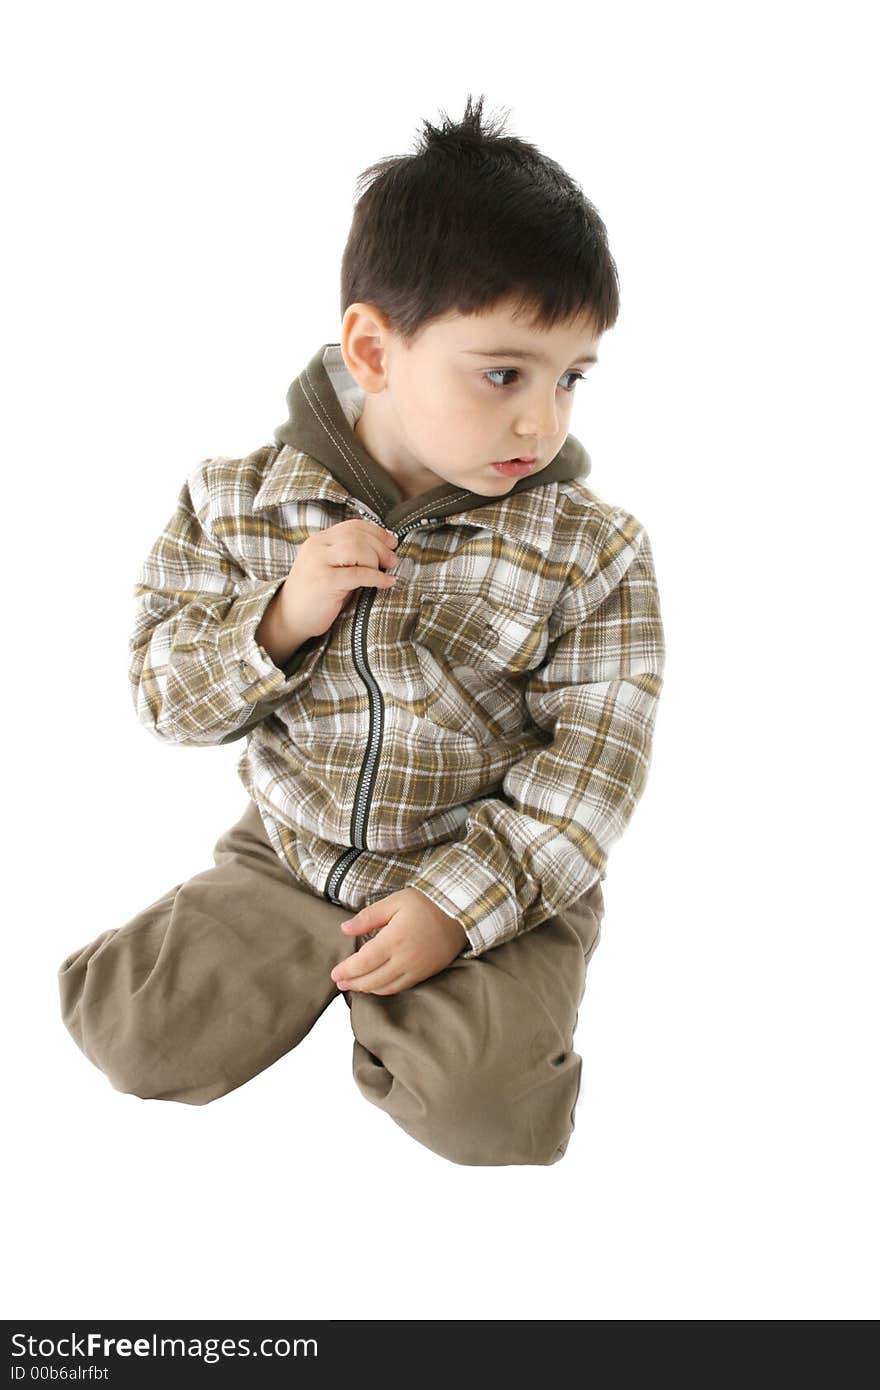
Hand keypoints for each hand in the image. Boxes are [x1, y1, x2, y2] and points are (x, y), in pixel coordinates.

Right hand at [277, 519, 398, 640]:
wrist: (289, 617)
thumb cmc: (315, 594)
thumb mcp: (329, 567)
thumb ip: (347, 555)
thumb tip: (383, 550)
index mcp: (319, 540)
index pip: (352, 526)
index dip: (376, 532)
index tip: (392, 542)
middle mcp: (317, 547)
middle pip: (356, 535)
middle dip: (380, 546)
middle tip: (392, 560)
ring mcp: (318, 563)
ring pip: (356, 549)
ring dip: (376, 559)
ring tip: (386, 570)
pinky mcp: (324, 582)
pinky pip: (357, 574)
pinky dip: (377, 577)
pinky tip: (387, 583)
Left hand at [331, 889, 468, 995]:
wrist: (460, 911)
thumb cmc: (426, 902)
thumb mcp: (395, 901)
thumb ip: (368, 917)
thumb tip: (344, 929)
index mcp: (394, 939)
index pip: (363, 962)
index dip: (347, 970)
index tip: (334, 974)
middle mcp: (405, 959)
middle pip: (372, 979)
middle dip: (353, 983)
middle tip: (339, 983)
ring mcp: (417, 969)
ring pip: (386, 987)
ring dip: (367, 989)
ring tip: (353, 986)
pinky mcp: (426, 973)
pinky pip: (401, 988)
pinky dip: (385, 990)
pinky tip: (376, 986)